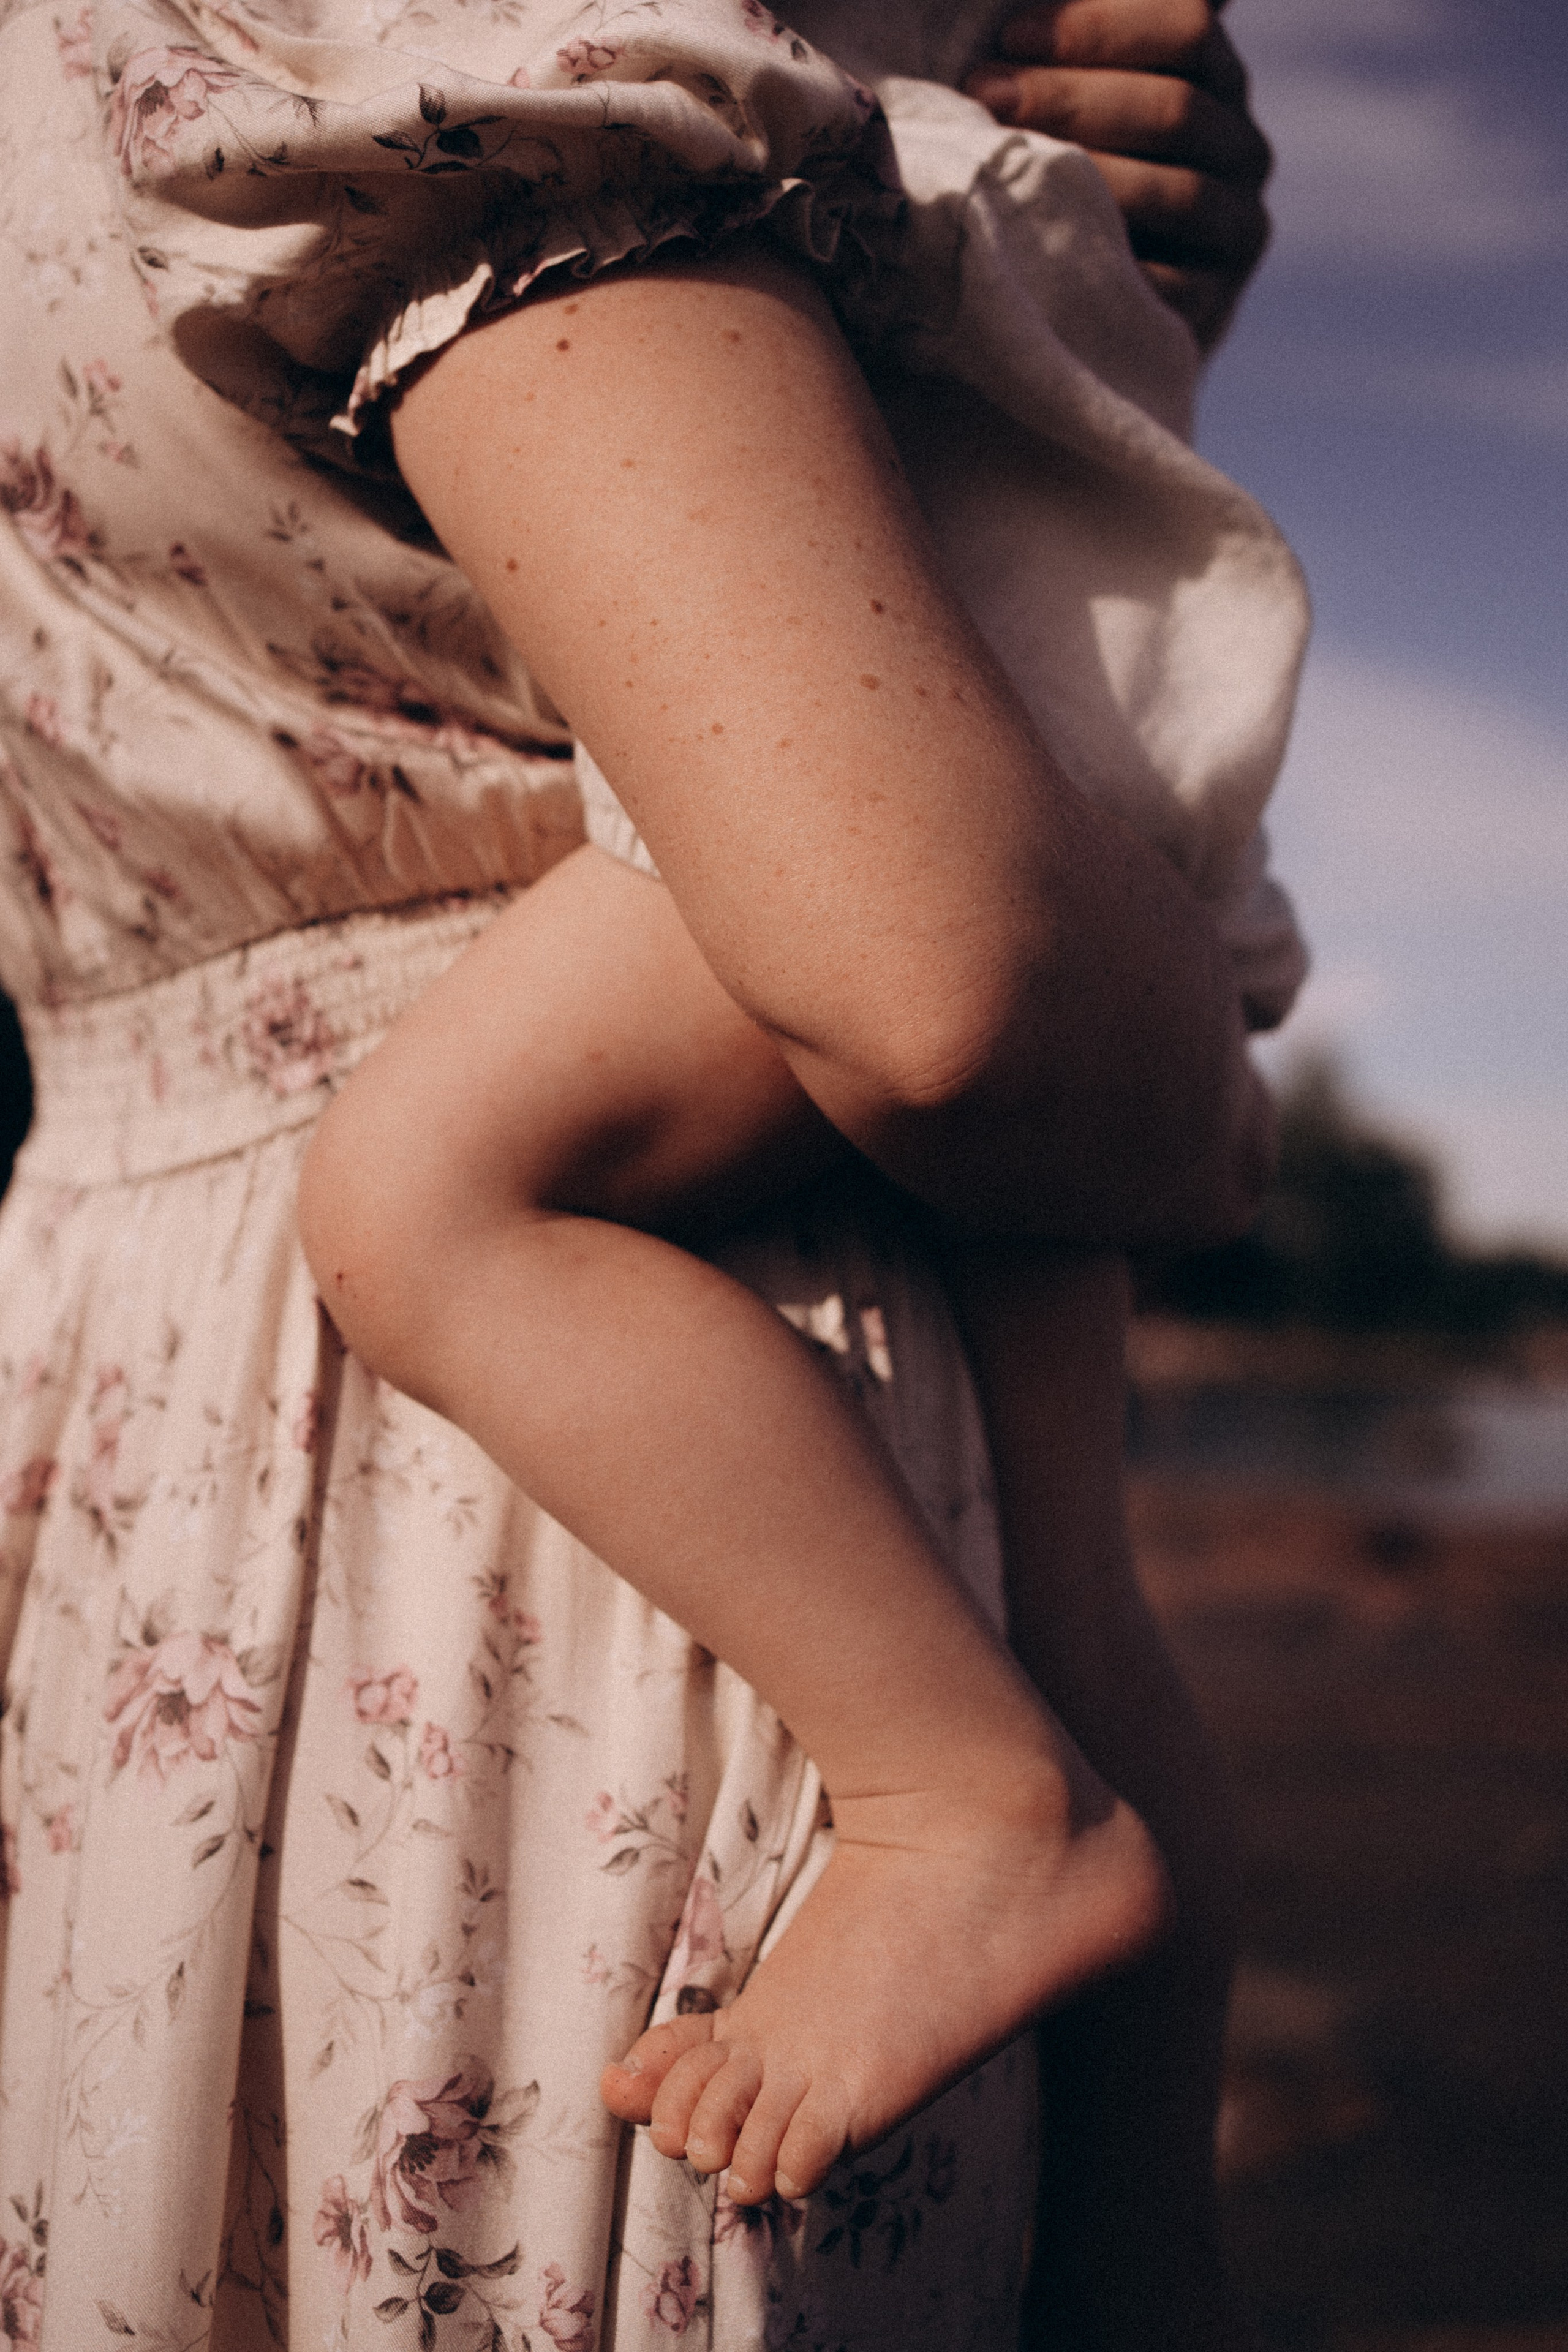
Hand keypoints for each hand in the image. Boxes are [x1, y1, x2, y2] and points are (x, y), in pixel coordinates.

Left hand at [964, 0, 1271, 350]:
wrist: (1085, 305)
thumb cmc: (1065, 174)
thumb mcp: (1078, 100)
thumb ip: (1090, 47)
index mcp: (1217, 79)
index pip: (1188, 26)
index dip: (1098, 26)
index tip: (1010, 35)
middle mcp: (1241, 149)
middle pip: (1174, 108)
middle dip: (1070, 98)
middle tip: (986, 96)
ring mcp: (1235, 229)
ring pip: (1175, 192)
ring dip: (1082, 175)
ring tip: (1001, 169)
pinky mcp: (1211, 304)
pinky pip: (1164, 282)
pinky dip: (1099, 261)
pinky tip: (1037, 248)